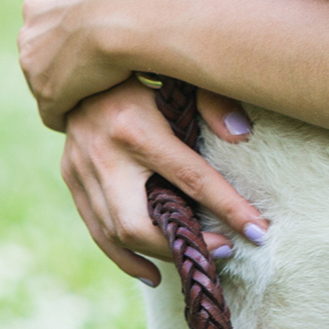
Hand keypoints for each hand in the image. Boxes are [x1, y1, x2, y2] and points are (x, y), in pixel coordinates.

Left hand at [21, 0, 184, 130]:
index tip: (94, 51)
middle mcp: (28, 33)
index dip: (71, 42)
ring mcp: (33, 64)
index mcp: (39, 3)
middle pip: (42, 58)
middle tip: (100, 76)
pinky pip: (54, 114)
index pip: (48, 29)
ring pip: (47, 85)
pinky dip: (72, 116)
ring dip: (70, 92)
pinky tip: (96, 116)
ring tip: (103, 96)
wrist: (131, 13)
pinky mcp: (48, 93)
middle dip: (65, 68)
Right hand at [61, 77, 271, 284]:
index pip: (191, 178)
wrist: (80, 58)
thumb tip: (241, 133)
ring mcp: (80, 169)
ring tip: (194, 260)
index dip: (228, 208)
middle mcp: (103, 153)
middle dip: (181, 245)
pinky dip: (122, 256)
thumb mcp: (181, 74)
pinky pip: (95, 229)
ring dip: (156, 256)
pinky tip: (151, 271)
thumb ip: (213, 100)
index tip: (258, 231)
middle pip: (138, 223)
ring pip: (114, 234)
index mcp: (136, 126)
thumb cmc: (144, 67)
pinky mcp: (71, 176)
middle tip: (223, 251)